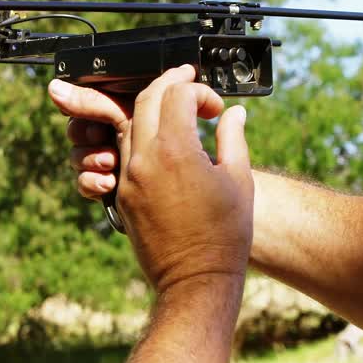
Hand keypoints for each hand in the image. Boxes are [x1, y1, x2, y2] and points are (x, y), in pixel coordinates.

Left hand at [49, 66, 253, 292]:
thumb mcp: (238, 180)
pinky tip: (162, 140)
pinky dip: (142, 136)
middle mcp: (144, 160)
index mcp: (176, 152)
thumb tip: (234, 114)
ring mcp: (129, 178)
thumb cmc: (225, 235)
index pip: (178, 96)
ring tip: (175, 109)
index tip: (215, 107)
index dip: (199, 92)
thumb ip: (233, 138)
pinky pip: (126, 153)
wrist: (196, 280)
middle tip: (188, 81)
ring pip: (131, 124)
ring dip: (152, 109)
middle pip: (147, 100)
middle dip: (169, 84)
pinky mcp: (123, 196)